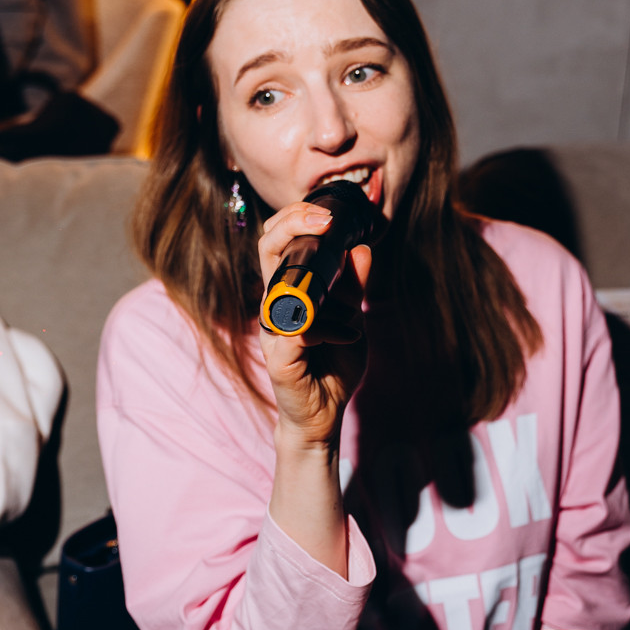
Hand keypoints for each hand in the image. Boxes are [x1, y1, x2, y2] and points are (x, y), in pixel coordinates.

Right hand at [257, 201, 370, 449]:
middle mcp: (275, 303)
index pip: (280, 241)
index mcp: (290, 289)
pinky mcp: (279, 357)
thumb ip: (354, 286)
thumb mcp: (353, 319)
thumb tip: (362, 248)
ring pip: (281, 285)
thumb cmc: (334, 364)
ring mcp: (274, 328)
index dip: (297, 218)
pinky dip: (326, 329)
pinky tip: (345, 336)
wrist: (325, 415)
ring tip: (348, 299)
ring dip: (320, 285)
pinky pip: (297, 331)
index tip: (330, 214)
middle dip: (294, 224)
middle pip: (267, 248)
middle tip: (326, 221)